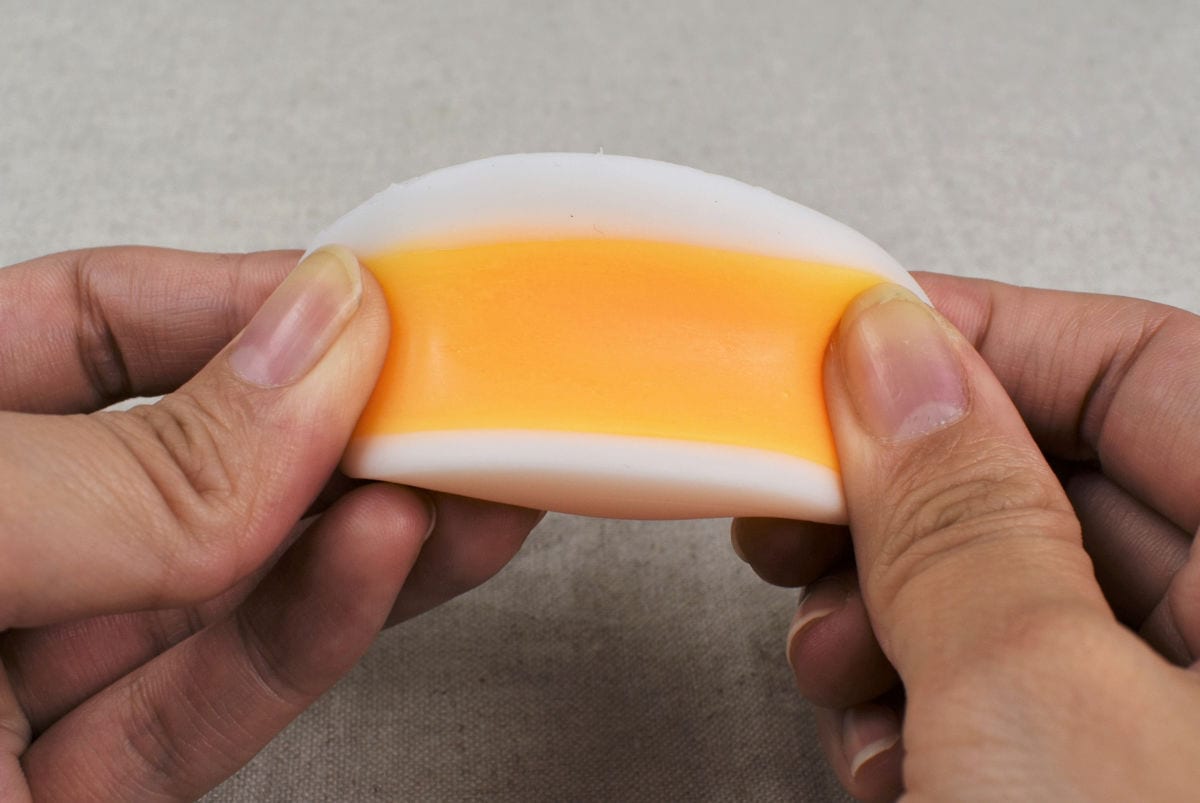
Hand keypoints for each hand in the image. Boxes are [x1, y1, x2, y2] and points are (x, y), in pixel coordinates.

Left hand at [0, 246, 541, 800]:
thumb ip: (137, 466)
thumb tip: (312, 352)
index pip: (86, 325)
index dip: (236, 298)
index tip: (359, 295)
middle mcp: (0, 554)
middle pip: (187, 462)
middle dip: (333, 421)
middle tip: (449, 387)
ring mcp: (24, 680)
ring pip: (226, 588)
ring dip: (363, 528)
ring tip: (467, 472)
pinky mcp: (78, 795)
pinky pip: (212, 705)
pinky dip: (317, 629)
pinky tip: (392, 556)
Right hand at [732, 276, 1199, 799]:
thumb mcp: (1039, 702)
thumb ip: (960, 516)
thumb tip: (889, 360)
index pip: (1146, 369)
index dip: (986, 334)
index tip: (844, 337)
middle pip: (1052, 484)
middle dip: (901, 502)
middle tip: (803, 501)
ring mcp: (1169, 726)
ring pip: (998, 591)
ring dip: (882, 617)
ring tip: (838, 661)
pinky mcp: (1092, 777)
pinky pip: (990, 692)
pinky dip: (907, 705)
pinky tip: (883, 752)